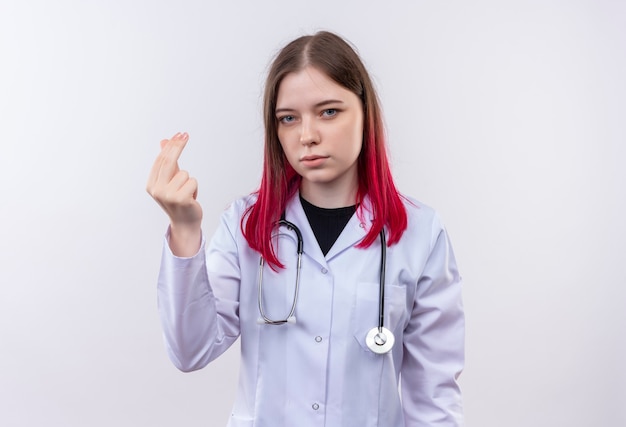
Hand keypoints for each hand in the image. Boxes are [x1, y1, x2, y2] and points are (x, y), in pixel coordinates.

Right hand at [147, 132, 201, 255]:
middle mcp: (156, 190)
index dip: (171, 146)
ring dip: (189, 182)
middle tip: (185, 135)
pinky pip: (193, 182)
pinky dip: (195, 188)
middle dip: (177, 146)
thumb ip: (168, 162)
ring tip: (186, 193)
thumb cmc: (178, 200)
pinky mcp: (180, 199)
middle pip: (169, 161)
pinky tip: (191, 198)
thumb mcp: (170, 180)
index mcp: (151, 184)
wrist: (185, 223)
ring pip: (185, 173)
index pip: (161, 160)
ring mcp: (167, 195)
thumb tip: (164, 141)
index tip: (179, 135)